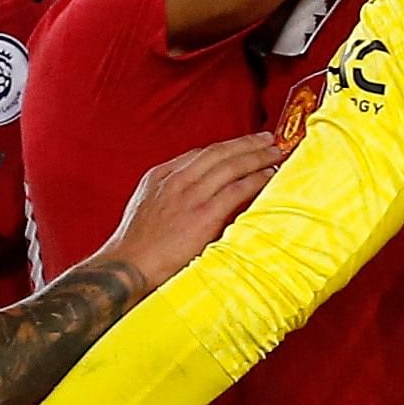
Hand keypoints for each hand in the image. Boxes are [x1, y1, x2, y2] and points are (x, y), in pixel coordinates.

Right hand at [99, 133, 282, 287]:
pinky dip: (256, 179)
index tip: (242, 145)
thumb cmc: (136, 245)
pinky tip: (269, 175)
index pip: (200, 154)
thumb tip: (193, 194)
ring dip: (257, 156)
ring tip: (275, 152)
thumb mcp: (146, 206)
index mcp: (160, 176)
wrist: (128, 266)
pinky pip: (237, 190)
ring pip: (231, 166)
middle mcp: (176, 180)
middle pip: (219, 153)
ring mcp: (191, 196)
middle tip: (267, 139)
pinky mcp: (204, 215)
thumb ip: (169, 194)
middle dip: (246, 143)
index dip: (225, 148)